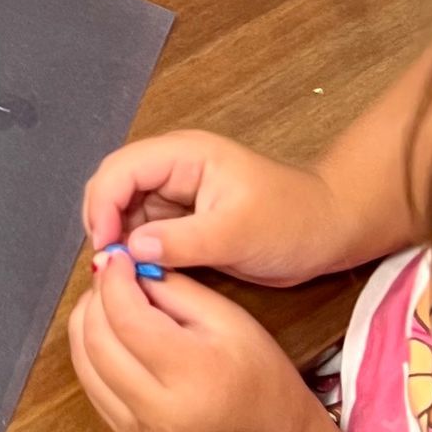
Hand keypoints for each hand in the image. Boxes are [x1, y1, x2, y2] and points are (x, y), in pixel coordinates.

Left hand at [68, 252, 323, 431]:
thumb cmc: (261, 378)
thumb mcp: (230, 320)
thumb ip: (176, 290)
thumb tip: (130, 268)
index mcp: (190, 374)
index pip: (127, 319)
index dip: (113, 281)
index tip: (116, 257)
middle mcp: (155, 408)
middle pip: (96, 341)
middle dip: (95, 297)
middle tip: (110, 273)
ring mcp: (134, 428)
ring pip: (83, 362)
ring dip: (86, 321)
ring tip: (108, 298)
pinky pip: (89, 383)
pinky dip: (89, 349)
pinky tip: (109, 330)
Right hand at [82, 132, 344, 288]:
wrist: (328, 232)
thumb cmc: (293, 222)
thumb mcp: (238, 233)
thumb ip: (182, 240)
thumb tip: (130, 250)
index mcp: (184, 155)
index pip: (120, 170)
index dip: (103, 207)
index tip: (107, 250)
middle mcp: (172, 168)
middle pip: (113, 188)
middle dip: (105, 225)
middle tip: (109, 268)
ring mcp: (175, 193)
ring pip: (123, 212)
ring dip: (119, 242)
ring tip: (125, 276)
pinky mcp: (180, 219)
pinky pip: (142, 231)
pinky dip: (135, 252)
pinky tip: (141, 275)